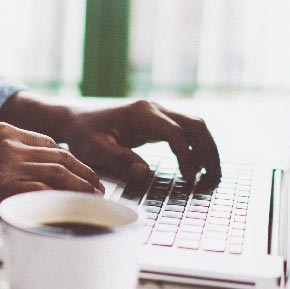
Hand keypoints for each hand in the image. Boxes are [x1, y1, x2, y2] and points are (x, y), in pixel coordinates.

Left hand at [0, 93, 220, 186]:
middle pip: (195, 125)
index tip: (189, 179)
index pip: (175, 133)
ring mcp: (158, 114)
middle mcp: (154, 109)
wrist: (74, 120)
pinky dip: (195, 148)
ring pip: (195, 127)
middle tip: (215, 178)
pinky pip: (185, 133)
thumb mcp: (95, 149)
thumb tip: (145, 174)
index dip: (186, 157)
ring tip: (212, 176)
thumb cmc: (82, 134)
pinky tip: (195, 169)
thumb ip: (120, 159)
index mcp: (142, 114)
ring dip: (207, 149)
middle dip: (209, 151)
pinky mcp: (157, 123)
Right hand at [0, 122, 102, 217]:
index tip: (80, 171)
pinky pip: (41, 192)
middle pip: (60, 156)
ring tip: (94, 198)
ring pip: (58, 173)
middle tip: (98, 186)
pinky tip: (71, 207)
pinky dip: (61, 200)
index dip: (69, 159)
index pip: (47, 143)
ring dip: (81, 187)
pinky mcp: (1, 187)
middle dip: (84, 172)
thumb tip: (20, 171)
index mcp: (2, 130)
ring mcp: (6, 164)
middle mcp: (8, 143)